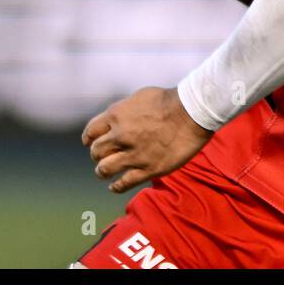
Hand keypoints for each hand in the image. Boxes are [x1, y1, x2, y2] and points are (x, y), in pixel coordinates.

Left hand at [82, 86, 212, 192]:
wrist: (194, 112)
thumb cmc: (170, 101)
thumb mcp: (140, 97)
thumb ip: (124, 110)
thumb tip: (115, 119)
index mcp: (117, 115)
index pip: (90, 131)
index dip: (89, 138)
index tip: (91, 142)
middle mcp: (121, 135)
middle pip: (96, 152)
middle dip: (98, 154)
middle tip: (105, 156)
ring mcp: (134, 154)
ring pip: (104, 170)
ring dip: (103, 171)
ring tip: (106, 172)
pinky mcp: (149, 169)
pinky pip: (123, 184)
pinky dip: (116, 186)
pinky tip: (115, 186)